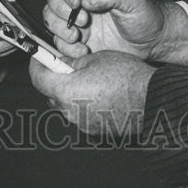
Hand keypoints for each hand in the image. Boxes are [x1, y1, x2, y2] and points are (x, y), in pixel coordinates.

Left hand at [29, 51, 154, 138]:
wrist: (150, 99)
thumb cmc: (125, 77)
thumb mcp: (94, 58)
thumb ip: (72, 63)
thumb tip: (62, 63)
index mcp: (66, 91)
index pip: (38, 79)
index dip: (36, 65)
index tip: (39, 58)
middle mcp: (70, 112)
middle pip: (51, 93)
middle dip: (55, 79)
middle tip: (66, 65)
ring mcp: (82, 123)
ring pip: (66, 104)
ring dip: (71, 92)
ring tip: (89, 78)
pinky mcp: (94, 130)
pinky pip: (81, 114)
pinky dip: (84, 103)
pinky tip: (99, 92)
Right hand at [42, 0, 187, 64]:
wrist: (153, 41)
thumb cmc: (146, 14)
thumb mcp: (132, 0)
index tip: (75, 3)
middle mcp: (82, 1)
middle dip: (61, 11)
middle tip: (83, 22)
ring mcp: (77, 20)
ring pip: (51, 19)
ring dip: (60, 29)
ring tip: (78, 38)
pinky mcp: (77, 40)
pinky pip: (59, 42)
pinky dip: (66, 48)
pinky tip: (83, 50)